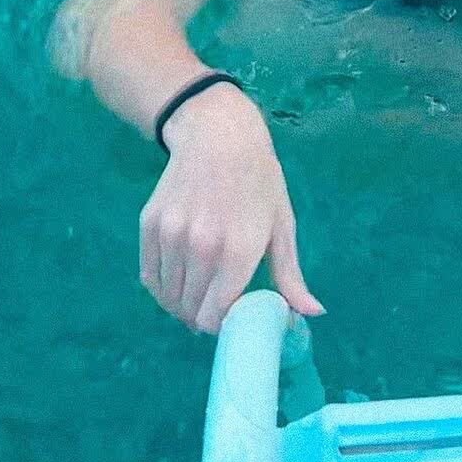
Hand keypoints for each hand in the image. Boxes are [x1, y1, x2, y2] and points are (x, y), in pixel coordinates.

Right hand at [139, 81, 324, 333]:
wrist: (218, 135)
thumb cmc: (259, 180)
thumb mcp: (281, 224)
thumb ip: (290, 275)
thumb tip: (313, 315)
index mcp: (239, 250)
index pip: (216, 316)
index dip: (223, 326)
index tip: (232, 318)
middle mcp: (201, 247)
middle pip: (191, 310)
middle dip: (204, 317)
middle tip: (216, 306)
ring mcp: (171, 236)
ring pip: (168, 297)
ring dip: (182, 304)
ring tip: (199, 292)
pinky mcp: (149, 225)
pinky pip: (149, 277)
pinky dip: (163, 288)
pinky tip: (179, 280)